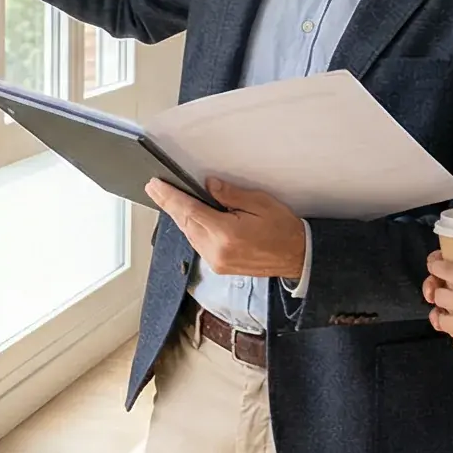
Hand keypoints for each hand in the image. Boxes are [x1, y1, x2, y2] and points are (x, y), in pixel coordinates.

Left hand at [145, 178, 304, 278]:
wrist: (297, 258)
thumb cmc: (283, 230)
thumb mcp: (261, 203)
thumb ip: (231, 194)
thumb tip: (208, 185)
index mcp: (226, 234)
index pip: (189, 210)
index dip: (169, 196)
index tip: (154, 185)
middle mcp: (216, 251)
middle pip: (184, 222)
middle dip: (168, 204)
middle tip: (155, 188)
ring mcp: (216, 261)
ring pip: (188, 234)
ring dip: (179, 216)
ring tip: (168, 198)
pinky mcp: (218, 266)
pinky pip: (197, 243)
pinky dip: (191, 228)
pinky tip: (189, 217)